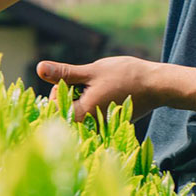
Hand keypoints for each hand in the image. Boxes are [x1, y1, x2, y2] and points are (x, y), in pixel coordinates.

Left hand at [35, 56, 159, 122]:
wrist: (157, 85)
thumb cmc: (125, 75)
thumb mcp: (91, 70)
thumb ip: (65, 73)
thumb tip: (39, 68)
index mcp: (83, 114)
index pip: (54, 107)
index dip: (58, 90)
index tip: (73, 79)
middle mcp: (90, 126)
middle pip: (66, 110)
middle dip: (71, 93)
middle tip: (88, 81)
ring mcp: (100, 127)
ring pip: (79, 111)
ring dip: (82, 97)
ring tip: (100, 87)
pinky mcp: (108, 125)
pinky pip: (91, 115)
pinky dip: (93, 102)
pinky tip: (106, 93)